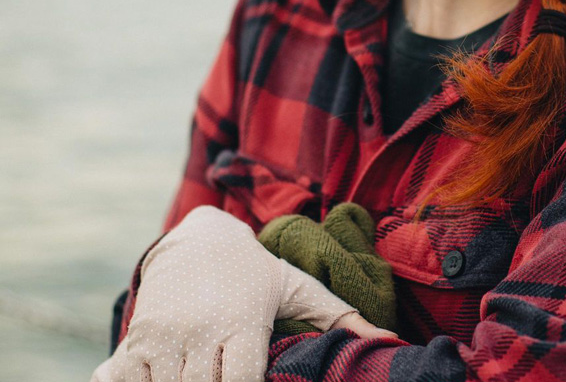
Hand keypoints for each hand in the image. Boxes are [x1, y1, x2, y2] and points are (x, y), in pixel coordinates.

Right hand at [90, 206, 395, 381]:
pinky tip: (164, 380)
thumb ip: (338, 315)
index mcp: (244, 323)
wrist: (196, 238)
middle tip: (227, 379)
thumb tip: (390, 343)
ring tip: (207, 376)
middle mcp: (202, 333)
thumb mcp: (294, 286)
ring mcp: (164, 340)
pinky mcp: (135, 342)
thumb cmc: (253, 272)